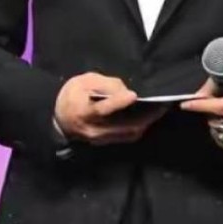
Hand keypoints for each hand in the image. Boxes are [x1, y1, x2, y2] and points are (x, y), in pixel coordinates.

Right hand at [54, 72, 168, 145]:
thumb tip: (125, 91)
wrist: (60, 118)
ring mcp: (101, 139)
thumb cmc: (73, 95)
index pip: (102, 108)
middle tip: (162, 106)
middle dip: (145, 117)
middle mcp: (94, 129)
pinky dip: (139, 127)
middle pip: (123, 126)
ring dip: (145, 123)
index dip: (118, 102)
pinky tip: (148, 118)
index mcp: (84, 110)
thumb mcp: (85, 81)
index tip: (133, 95)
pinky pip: (127, 137)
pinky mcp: (106, 142)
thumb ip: (105, 84)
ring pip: (128, 134)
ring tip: (160, 111)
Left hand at [180, 72, 222, 155]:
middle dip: (208, 115)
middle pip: (220, 122)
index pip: (222, 106)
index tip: (185, 104)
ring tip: (218, 117)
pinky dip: (220, 135)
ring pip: (222, 134)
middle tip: (205, 108)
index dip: (202, 105)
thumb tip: (199, 94)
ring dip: (214, 125)